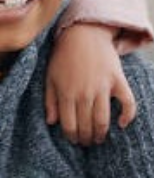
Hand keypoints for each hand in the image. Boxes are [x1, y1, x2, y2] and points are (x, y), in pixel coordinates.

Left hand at [45, 23, 136, 144]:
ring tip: (99, 139)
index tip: (74, 141)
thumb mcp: (49, 77)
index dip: (72, 137)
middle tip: (87, 143)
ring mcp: (102, 87)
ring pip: (103, 120)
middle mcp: (84, 93)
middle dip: (86, 138)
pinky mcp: (117, 80)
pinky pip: (127, 102)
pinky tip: (122, 124)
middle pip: (86, 125)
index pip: (69, 125)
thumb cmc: (63, 57)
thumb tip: (52, 122)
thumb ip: (49, 101)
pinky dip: (127, 116)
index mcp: (65, 93)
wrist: (83, 34)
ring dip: (102, 134)